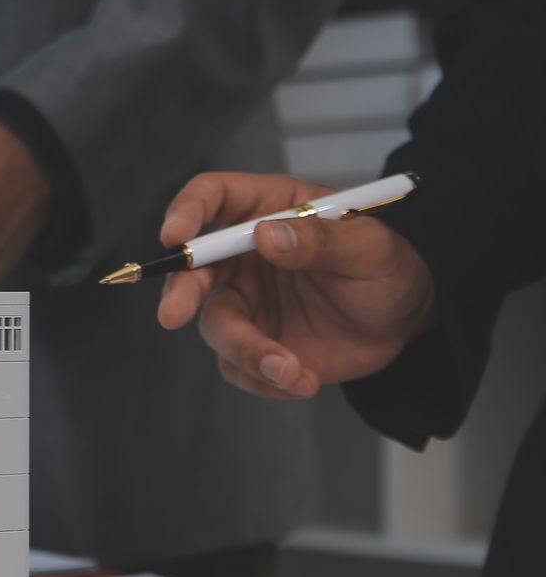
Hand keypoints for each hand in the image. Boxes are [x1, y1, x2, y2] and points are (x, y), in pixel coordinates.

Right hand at [157, 172, 436, 398]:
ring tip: (292, 372)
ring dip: (246, 351)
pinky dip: (264, 379)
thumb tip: (267, 236)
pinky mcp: (251, 343)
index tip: (175, 236)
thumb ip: (322, 240)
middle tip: (173, 315)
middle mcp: (243, 255)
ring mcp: (244, 302)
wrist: (402, 324)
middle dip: (181, 292)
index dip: (187, 211)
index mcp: (267, 211)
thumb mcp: (369, 248)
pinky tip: (304, 380)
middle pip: (192, 267)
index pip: (212, 196)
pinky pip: (236, 366)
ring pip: (215, 325)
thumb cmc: (388, 270)